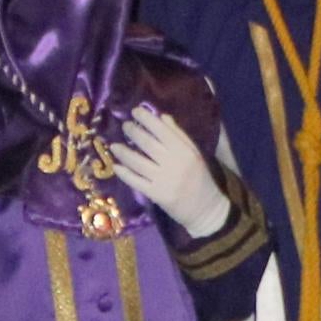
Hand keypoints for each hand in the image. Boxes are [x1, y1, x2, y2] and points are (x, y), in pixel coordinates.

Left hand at [113, 103, 226, 240]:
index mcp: (185, 151)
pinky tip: (116, 166)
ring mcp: (164, 180)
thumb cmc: (200, 178)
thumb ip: (179, 135)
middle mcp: (174, 163)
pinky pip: (136, 181)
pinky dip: (124, 173)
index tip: (135, 111)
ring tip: (114, 145)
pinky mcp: (157, 195)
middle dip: (133, 132)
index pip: (162, 130)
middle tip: (124, 125)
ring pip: (138, 162)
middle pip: (148, 144)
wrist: (206, 209)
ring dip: (123, 152)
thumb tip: (162, 116)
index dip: (147, 119)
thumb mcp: (194, 154)